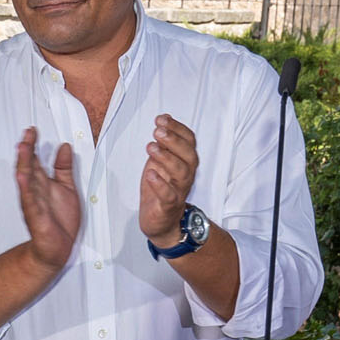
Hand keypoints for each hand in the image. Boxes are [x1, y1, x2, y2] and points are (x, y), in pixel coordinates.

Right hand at [13, 127, 82, 274]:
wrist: (57, 248)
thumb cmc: (60, 221)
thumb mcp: (68, 188)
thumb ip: (64, 168)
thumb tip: (65, 147)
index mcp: (42, 184)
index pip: (35, 160)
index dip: (33, 144)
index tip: (33, 130)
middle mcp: (35, 191)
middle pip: (28, 166)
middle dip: (27, 149)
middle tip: (27, 134)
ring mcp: (33, 203)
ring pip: (26, 180)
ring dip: (23, 163)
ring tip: (23, 147)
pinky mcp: (36, 216)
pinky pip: (29, 200)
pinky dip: (26, 188)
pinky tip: (23, 177)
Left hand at [139, 113, 199, 244]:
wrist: (160, 221)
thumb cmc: (161, 189)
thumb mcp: (161, 161)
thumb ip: (164, 143)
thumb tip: (164, 119)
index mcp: (185, 161)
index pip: (189, 141)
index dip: (177, 128)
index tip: (161, 119)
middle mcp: (186, 175)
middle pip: (189, 155)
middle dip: (174, 140)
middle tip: (157, 131)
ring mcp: (179, 190)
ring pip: (181, 173)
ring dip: (166, 158)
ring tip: (151, 147)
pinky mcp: (168, 206)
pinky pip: (168, 195)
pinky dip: (160, 184)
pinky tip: (150, 174)